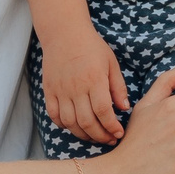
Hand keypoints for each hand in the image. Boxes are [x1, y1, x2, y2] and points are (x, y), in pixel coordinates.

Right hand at [40, 25, 130, 144]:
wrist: (64, 33)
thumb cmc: (92, 47)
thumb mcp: (111, 63)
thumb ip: (118, 87)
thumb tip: (125, 108)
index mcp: (94, 80)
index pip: (103, 111)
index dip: (112, 127)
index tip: (119, 133)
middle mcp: (76, 88)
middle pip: (87, 122)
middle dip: (100, 136)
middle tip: (109, 139)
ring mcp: (60, 90)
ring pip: (70, 122)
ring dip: (83, 135)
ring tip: (94, 137)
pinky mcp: (49, 90)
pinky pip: (54, 115)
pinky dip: (64, 125)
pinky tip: (75, 126)